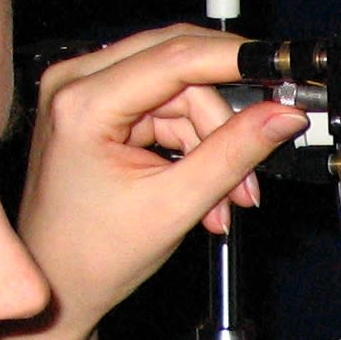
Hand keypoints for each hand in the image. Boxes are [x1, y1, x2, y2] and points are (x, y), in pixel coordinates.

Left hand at [0, 27, 302, 339]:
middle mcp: (76, 83)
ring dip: (213, 139)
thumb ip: (234, 152)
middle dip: (225, 114)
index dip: (237, 59)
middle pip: (180, 65)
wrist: (58, 282)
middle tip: (263, 139)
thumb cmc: (92, 255)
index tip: (281, 66)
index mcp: (83, 104)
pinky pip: (166, 105)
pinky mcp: (98, 102)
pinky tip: (203, 185)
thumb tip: (281, 114)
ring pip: (180, 89)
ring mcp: (85, 90)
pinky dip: (194, 142)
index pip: (176, 57)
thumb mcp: (176, 204)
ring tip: (226, 196)